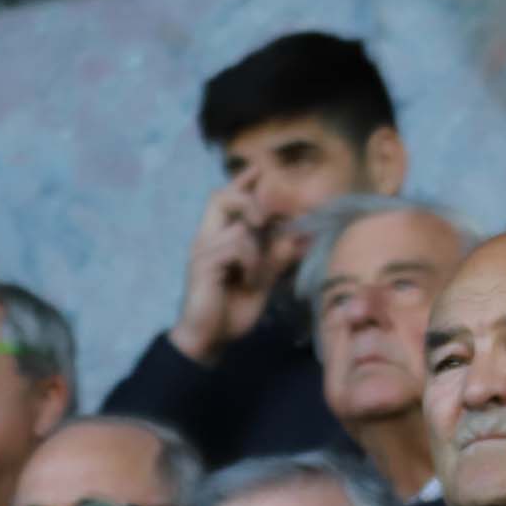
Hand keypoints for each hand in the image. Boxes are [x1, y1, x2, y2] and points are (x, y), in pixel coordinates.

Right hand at [172, 184, 276, 362]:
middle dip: (248, 200)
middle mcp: (206, 238)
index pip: (225, 200)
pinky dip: (251, 264)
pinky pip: (236, 248)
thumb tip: (304, 240)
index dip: (241, 183)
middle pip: (219, 196)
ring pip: (239, 229)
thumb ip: (277, 259)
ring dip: (258, 253)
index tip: (258, 168)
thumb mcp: (261, 281)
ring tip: (256, 278)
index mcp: (218, 238)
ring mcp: (202, 249)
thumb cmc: (231, 308)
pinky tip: (248, 282)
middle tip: (266, 221)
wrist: (208, 338)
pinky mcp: (203, 264)